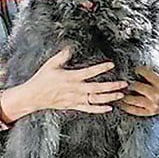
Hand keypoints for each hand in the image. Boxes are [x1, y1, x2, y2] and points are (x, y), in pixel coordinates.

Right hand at [0, 48, 126, 122]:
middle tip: (124, 83)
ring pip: (96, 100)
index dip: (101, 68)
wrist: (35, 96)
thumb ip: (62, 56)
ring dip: (109, 97)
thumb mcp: (51, 64)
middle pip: (97, 88)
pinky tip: (109, 108)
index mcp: (71, 77)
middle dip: (112, 86)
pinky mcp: (73, 106)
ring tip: (120, 95)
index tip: (112, 65)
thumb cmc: (42, 79)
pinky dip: (99, 109)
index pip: (90, 72)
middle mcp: (75, 89)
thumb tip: (70, 48)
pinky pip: (89, 109)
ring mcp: (75, 99)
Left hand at [119, 67, 158, 115]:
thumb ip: (158, 69)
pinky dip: (126, 107)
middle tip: (124, 82)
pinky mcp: (149, 112)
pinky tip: (121, 103)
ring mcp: (152, 104)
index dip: (139, 70)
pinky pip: (135, 110)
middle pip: (137, 86)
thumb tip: (147, 58)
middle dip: (129, 83)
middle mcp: (156, 94)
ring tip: (119, 92)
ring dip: (125, 96)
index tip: (135, 69)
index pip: (146, 74)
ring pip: (134, 100)